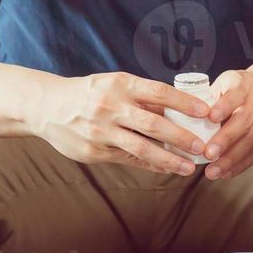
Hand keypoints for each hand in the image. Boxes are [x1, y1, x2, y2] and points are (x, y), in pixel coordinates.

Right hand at [35, 71, 211, 175]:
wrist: (48, 107)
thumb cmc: (90, 93)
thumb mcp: (114, 84)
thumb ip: (141, 96)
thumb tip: (177, 109)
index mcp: (121, 84)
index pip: (159, 92)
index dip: (184, 102)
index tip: (205, 111)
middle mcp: (112, 106)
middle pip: (153, 124)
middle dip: (181, 137)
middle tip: (202, 146)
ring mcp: (102, 131)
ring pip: (141, 148)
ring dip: (168, 159)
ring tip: (188, 167)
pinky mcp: (95, 152)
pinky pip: (128, 159)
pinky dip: (149, 164)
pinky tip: (165, 168)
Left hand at [201, 69, 252, 179]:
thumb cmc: (239, 88)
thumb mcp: (225, 83)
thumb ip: (209, 98)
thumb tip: (183, 118)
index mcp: (244, 85)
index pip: (235, 95)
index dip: (224, 106)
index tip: (210, 117)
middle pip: (244, 121)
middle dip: (226, 140)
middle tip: (208, 153)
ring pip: (251, 141)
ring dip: (231, 159)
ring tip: (213, 171)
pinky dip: (240, 165)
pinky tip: (225, 173)